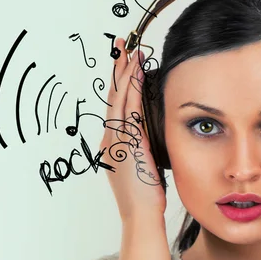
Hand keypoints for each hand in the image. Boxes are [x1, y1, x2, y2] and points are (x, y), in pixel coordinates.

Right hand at [100, 37, 166, 222]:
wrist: (140, 215)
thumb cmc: (144, 198)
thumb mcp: (142, 169)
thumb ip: (142, 151)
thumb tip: (150, 142)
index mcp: (112, 145)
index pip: (116, 107)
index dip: (120, 83)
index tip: (125, 63)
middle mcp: (110, 139)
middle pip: (113, 96)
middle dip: (117, 69)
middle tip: (122, 44)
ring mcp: (117, 140)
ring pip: (119, 99)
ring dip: (125, 73)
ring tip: (131, 50)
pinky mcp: (128, 143)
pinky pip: (130, 109)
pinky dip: (133, 89)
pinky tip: (138, 73)